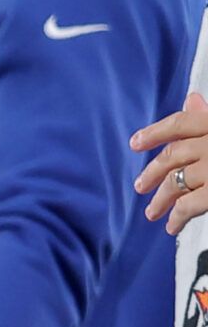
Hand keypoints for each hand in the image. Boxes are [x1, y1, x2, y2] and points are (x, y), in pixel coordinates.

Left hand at [133, 92, 207, 232]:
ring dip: (160, 200)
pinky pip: (188, 206)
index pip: (180, 123)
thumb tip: (192, 99)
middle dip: (152, 172)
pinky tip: (172, 226)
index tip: (135, 143)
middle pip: (172, 156)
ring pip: (175, 183)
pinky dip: (176, 217)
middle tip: (139, 187)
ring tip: (152, 213)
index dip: (155, 132)